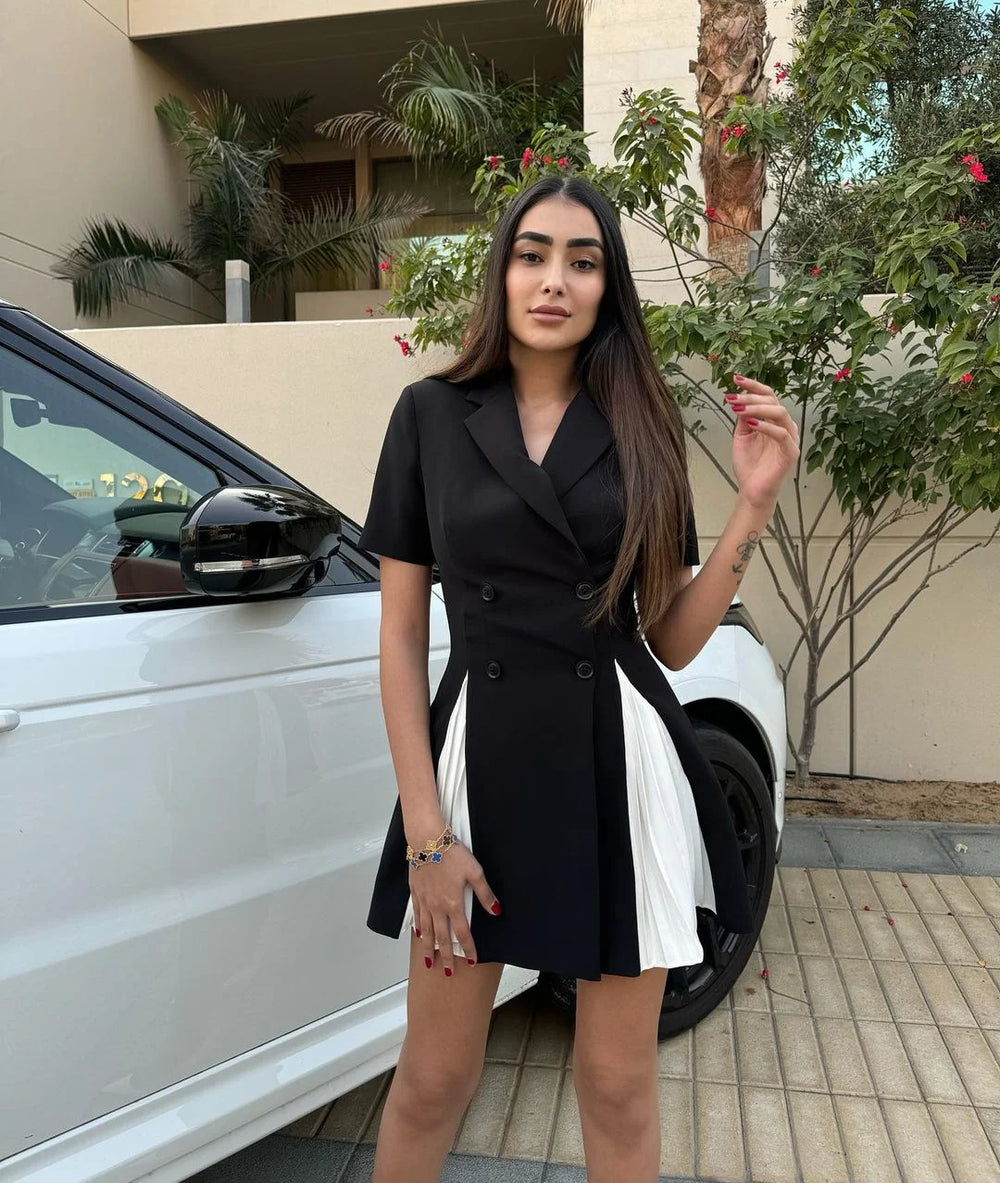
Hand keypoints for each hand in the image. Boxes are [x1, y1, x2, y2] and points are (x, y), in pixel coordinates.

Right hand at [410, 840, 500, 975]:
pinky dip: (417, 927)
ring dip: (428, 947)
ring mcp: (424, 900)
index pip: (462, 933)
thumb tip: (496, 910)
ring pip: (426, 930)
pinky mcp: (415, 891)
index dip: (468, 949)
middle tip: (447, 971)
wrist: (427, 840)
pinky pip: (416, 914)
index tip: (472, 961)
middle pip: (441, 938)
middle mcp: (437, 907)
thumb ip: (485, 894)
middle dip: (446, 956)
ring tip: (429, 960)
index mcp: (453, 904)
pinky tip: (418, 933)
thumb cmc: (451, 853)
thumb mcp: (475, 872)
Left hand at [724, 374, 799, 506]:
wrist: (752, 490)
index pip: (768, 396)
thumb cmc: (749, 464)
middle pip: (773, 401)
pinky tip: (750, 423)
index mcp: (774, 421)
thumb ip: (743, 417)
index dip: (753, 386)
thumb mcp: (742, 435)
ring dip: (757, 408)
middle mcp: (785, 426)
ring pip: (779, 413)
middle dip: (751, 397)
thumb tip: (740, 398)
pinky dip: (766, 426)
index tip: (735, 379)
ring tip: (739, 409)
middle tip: (732, 398)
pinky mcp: (791, 453)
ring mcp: (790, 439)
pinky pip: (782, 434)